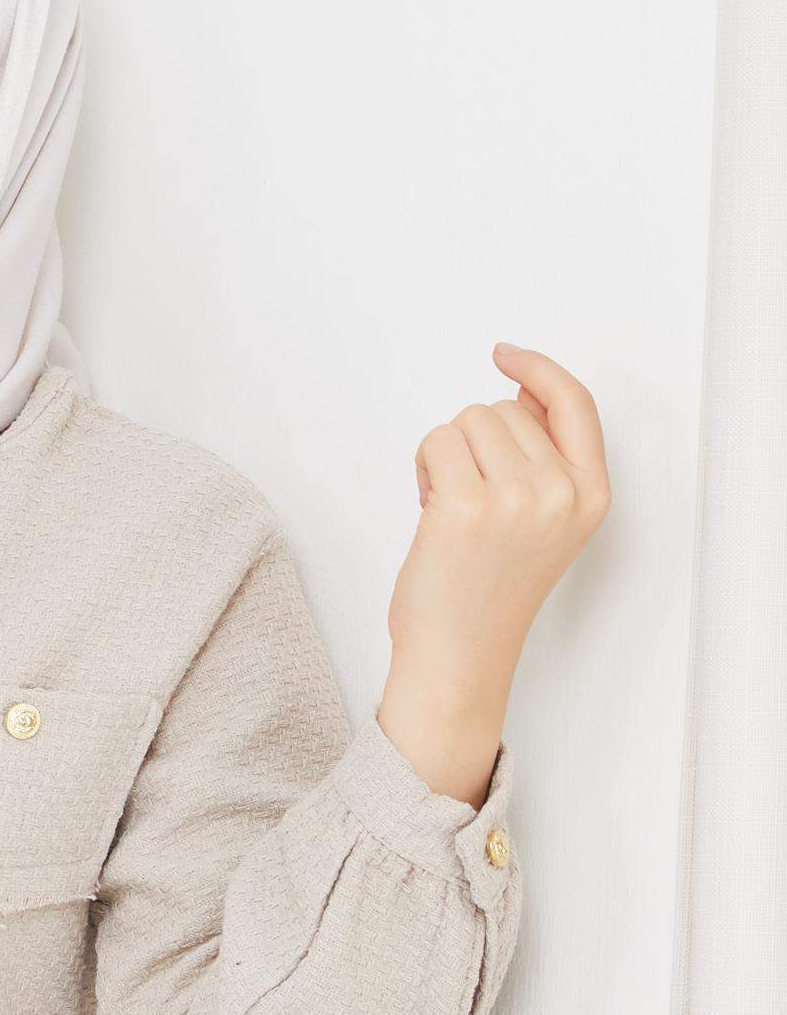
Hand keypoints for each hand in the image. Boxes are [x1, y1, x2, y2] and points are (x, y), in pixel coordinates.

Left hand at [378, 344, 610, 804]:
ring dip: (447, 455)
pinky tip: (430, 511)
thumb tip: (518, 396)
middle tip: (470, 504)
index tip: (506, 355)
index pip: (575, 403)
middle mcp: (560, 494)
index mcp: (590, 497)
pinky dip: (423, 468)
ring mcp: (516, 498)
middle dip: (476, 444)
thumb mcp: (542, 525)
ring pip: (467, 421)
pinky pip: (436, 442)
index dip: (539, 371)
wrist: (458, 658)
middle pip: (504, 410)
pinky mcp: (466, 505)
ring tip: (451, 510)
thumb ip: (541, 461)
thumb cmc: (487, 595)